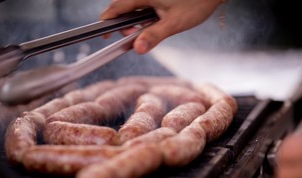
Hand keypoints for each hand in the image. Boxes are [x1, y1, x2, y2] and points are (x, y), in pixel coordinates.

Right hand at [100, 0, 223, 53]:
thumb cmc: (197, 2)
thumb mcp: (174, 23)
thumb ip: (154, 35)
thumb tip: (137, 48)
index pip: (117, 8)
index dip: (108, 21)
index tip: (104, 34)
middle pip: (123, 7)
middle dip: (125, 24)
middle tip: (136, 35)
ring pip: (134, 6)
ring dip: (136, 20)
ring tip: (151, 27)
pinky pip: (144, 4)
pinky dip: (145, 15)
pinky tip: (157, 20)